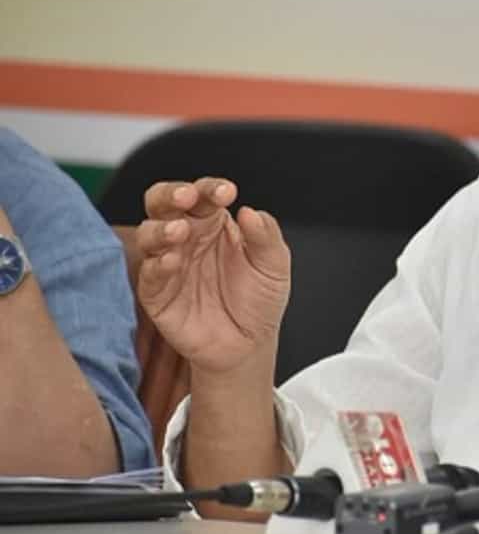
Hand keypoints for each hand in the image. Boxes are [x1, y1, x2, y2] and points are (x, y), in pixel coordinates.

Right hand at [135, 178, 289, 375]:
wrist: (248, 344)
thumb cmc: (259, 298)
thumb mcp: (274, 265)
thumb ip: (266, 236)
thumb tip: (250, 211)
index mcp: (215, 223)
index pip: (205, 195)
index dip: (211, 189)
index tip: (227, 192)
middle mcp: (188, 237)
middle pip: (164, 204)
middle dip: (171, 194)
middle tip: (186, 196)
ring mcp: (169, 263)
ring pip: (150, 233)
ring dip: (161, 228)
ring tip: (180, 230)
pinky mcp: (157, 293)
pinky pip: (149, 274)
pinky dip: (158, 264)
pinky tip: (172, 260)